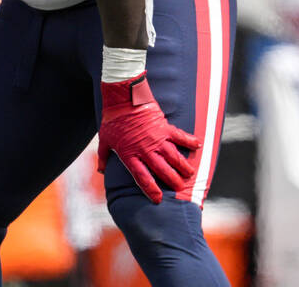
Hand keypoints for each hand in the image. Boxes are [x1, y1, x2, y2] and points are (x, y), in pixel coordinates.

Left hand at [97, 73, 199, 203]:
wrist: (123, 99)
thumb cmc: (112, 119)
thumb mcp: (104, 140)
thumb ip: (103, 157)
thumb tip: (101, 170)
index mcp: (130, 155)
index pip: (142, 178)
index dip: (151, 190)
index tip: (158, 199)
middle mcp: (145, 150)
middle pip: (162, 170)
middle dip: (173, 181)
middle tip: (180, 188)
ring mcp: (156, 139)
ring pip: (173, 157)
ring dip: (183, 167)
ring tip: (190, 174)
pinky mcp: (164, 127)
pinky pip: (180, 136)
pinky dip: (189, 141)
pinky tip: (198, 146)